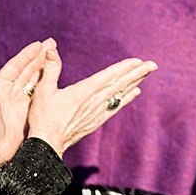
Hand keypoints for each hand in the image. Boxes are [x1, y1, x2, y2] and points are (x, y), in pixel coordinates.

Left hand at [0, 39, 54, 164]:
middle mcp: (8, 92)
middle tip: (51, 44)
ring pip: (34, 79)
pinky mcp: (27, 111)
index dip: (26, 55)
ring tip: (55, 55)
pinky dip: (46, 83)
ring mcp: (19, 101)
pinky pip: (38, 93)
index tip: (38, 45)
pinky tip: (54, 76)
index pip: (14, 67)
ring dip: (44, 66)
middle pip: (26, 70)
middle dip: (38, 56)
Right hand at [25, 47, 156, 156]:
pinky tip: (136, 91)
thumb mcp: (42, 91)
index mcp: (82, 92)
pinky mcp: (96, 121)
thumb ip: (50, 69)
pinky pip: (115, 107)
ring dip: (134, 82)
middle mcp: (93, 102)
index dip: (123, 68)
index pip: (107, 76)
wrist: (46, 145)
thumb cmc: (42, 117)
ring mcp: (97, 112)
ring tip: (147, 73)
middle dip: (137, 73)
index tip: (138, 61)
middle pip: (119, 84)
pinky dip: (127, 98)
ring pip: (120, 94)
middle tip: (153, 64)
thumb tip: (51, 49)